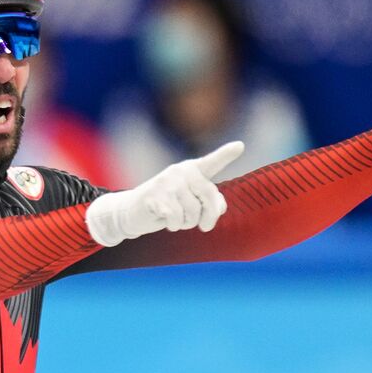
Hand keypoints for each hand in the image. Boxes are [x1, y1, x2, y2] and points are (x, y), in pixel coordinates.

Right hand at [85, 141, 243, 246]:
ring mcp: (167, 182)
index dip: (226, 155)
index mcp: (193, 170)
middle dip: (208, 217)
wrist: (132, 211)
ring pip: (192, 213)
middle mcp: (181, 172)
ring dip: (186, 224)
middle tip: (203, 226)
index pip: (212, 163)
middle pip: (209, 196)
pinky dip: (173, 226)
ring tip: (175, 218)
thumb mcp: (192, 203)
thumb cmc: (168, 207)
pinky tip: (163, 219)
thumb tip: (218, 209)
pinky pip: (176, 219)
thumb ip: (211, 203)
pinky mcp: (154, 196)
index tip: (239, 146)